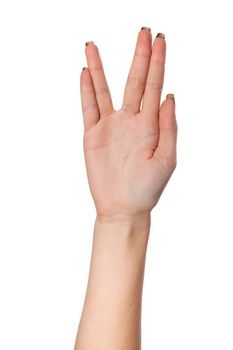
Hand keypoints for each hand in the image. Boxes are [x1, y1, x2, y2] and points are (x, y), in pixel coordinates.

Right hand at [80, 28, 176, 218]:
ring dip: (100, 67)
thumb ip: (169, 127)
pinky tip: (85, 73)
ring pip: (105, 90)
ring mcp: (110, 126)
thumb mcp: (167, 159)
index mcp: (150, 125)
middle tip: (143, 32)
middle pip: (134, 81)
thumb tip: (170, 96)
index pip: (155, 86)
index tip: (160, 40)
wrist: (123, 207)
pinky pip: (89, 108)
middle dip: (139, 56)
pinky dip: (87, 91)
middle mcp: (131, 120)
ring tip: (92, 46)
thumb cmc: (147, 187)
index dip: (158, 62)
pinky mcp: (93, 135)